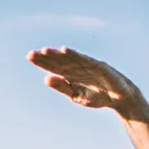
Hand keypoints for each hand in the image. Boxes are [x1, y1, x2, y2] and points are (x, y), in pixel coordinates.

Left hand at [27, 46, 142, 115]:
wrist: (119, 98)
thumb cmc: (98, 96)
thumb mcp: (77, 95)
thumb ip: (62, 87)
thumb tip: (46, 79)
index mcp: (71, 75)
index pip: (54, 66)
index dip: (42, 61)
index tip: (29, 57)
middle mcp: (78, 67)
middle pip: (59, 61)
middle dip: (46, 57)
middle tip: (31, 54)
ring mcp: (88, 65)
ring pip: (69, 59)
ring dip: (57, 54)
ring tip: (44, 50)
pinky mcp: (98, 66)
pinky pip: (85, 59)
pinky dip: (75, 54)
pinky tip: (65, 50)